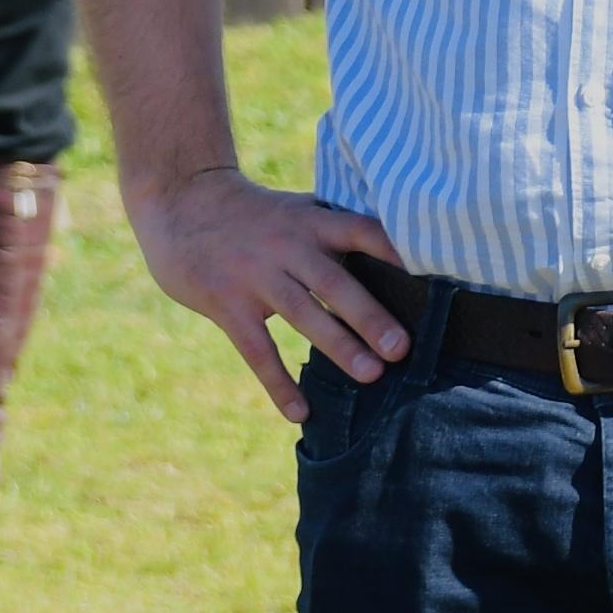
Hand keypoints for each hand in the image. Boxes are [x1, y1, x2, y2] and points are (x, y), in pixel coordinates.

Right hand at [124, 164, 407, 422]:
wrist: (183, 200)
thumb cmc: (256, 215)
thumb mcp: (297, 211)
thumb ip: (336, 236)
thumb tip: (396, 265)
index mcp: (312, 221)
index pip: (362, 231)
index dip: (395, 251)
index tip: (429, 276)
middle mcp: (288, 246)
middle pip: (335, 282)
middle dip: (370, 316)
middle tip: (402, 348)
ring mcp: (256, 276)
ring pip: (303, 315)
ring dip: (338, 347)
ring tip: (372, 375)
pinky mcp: (227, 303)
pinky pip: (257, 350)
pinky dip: (278, 383)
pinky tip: (300, 412)